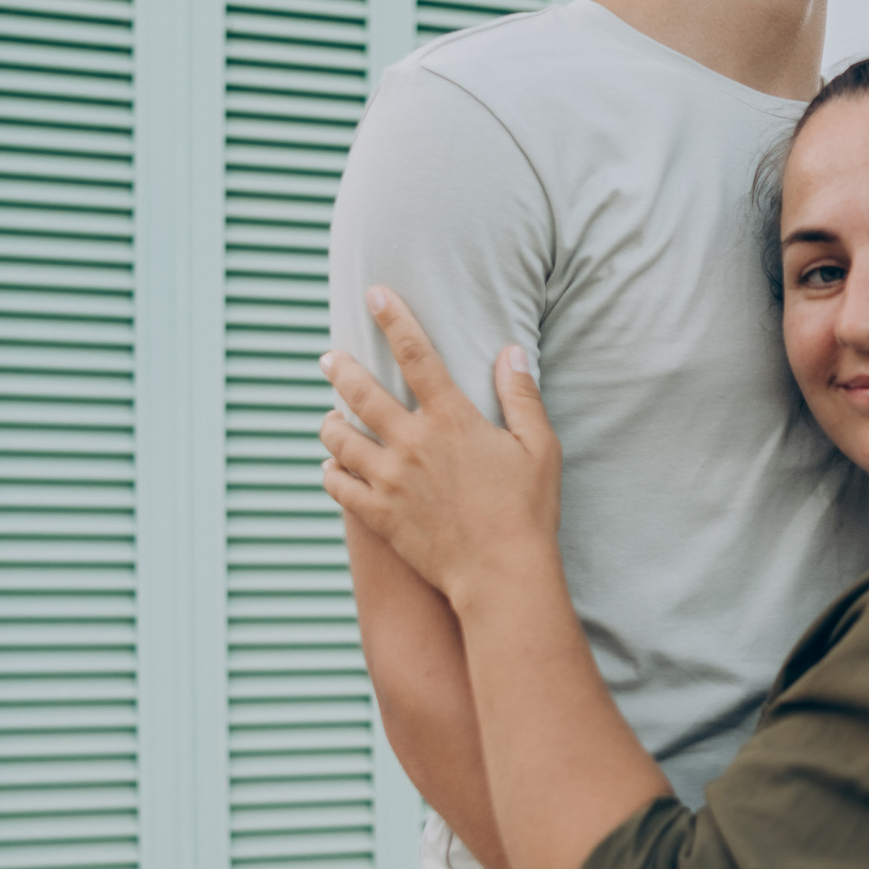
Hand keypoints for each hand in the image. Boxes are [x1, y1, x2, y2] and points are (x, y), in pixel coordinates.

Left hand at [319, 287, 559, 609]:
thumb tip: (511, 352)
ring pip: (339, 439)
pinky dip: (331, 472)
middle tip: (328, 358)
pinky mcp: (378, 515)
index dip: (394, 319)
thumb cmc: (528, 511)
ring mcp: (390, 480)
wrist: (501, 574)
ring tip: (329, 418)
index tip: (375, 294)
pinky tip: (333, 467)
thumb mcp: (540, 448)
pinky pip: (338, 485)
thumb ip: (522, 397)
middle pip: (361, 392)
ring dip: (330, 423)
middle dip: (340, 368)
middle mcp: (412, 443)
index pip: (417, 355)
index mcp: (452, 420)